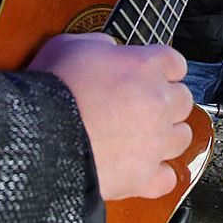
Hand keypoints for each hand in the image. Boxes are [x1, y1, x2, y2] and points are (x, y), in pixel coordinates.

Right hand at [29, 33, 193, 200]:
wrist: (38, 136)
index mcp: (145, 66)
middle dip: (166, 101)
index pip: (175, 63)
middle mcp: (159, 102)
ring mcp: (155, 141)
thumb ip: (100, 44)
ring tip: (145, 136)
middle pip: (183, 99)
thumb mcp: (70, 45)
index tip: (150, 74)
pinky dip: (157, 175)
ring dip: (167, 135)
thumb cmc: (51, 88)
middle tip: (142, 105)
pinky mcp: (144, 175)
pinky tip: (143, 169)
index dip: (162, 68)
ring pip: (182, 137)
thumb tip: (110, 50)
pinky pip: (167, 178)